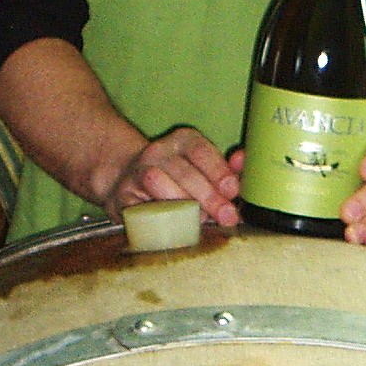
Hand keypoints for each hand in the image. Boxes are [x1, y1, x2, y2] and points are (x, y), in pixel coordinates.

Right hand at [103, 126, 240, 227]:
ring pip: (159, 184)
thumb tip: (243, 162)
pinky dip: (160, 217)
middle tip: (226, 216)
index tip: (232, 191)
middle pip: (184, 172)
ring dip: (182, 206)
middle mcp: (159, 151)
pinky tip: (174, 225)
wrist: (129, 182)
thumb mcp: (205, 170)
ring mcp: (137, 171)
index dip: (218, 171)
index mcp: (183, 140)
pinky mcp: (122, 194)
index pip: (201, 151)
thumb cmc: (178, 180)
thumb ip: (227, 169)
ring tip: (198, 220)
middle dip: (209, 197)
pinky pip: (142, 206)